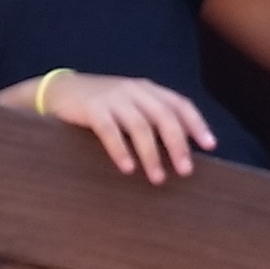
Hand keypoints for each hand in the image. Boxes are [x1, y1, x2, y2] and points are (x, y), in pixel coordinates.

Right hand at [40, 71, 216, 182]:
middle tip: (185, 171)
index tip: (210, 146)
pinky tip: (127, 168)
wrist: (59, 90)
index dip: (196, 124)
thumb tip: (182, 148)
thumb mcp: (130, 104)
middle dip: (177, 144)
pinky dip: (120, 150)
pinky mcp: (91, 108)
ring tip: (157, 178)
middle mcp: (134, 90)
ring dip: (151, 154)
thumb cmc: (101, 104)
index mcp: (147, 89)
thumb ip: (152, 117)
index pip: (180, 104)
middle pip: (164, 116)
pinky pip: (109, 131)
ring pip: (140, 126)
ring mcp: (112, 97)